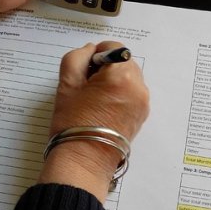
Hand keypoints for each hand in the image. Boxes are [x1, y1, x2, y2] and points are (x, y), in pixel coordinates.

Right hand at [38, 41, 149, 202]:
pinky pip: (132, 93)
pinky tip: (103, 108)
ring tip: (94, 99)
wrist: (84, 161)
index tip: (83, 71)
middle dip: (106, 68)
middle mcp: (139, 87)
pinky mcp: (142, 115)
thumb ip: (77, 57)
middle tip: (87, 85)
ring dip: (113, 81)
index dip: (95, 55)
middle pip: (124, 62)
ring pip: (129, 78)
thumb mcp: (67, 84)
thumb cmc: (72, 122)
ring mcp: (143, 103)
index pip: (113, 48)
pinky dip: (120, 94)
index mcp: (122, 76)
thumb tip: (90, 50)